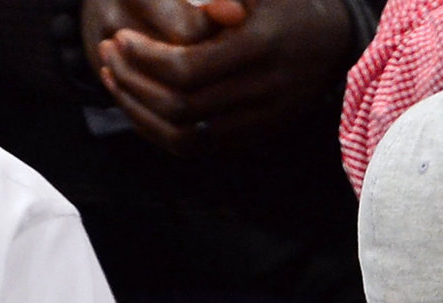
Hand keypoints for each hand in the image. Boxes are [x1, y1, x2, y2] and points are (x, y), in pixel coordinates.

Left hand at [86, 0, 355, 154]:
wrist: (334, 43)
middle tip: (108, 53)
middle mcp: (263, 92)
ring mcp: (261, 120)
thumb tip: (186, 6)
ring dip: (141, 111)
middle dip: (135, 82)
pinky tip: (139, 105)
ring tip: (115, 79)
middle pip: (182, 106)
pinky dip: (159, 131)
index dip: (145, 57)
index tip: (119, 36)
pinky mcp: (255, 136)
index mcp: (260, 49)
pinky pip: (198, 147)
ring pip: (185, 136)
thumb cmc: (286, 3)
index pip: (188, 69)